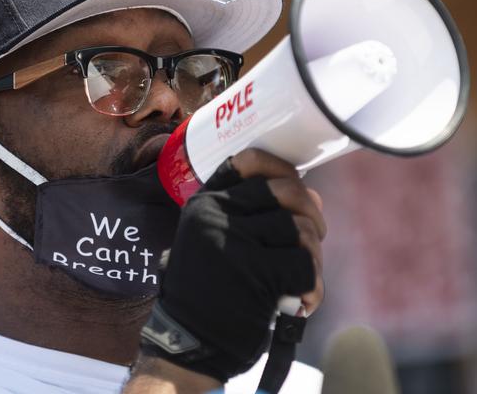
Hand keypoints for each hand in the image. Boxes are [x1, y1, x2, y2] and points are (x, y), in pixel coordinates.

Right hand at [139, 148, 324, 383]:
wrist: (189, 341)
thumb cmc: (210, 290)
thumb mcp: (214, 241)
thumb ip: (253, 216)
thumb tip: (311, 196)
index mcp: (204, 203)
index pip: (247, 162)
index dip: (280, 168)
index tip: (294, 183)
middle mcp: (214, 214)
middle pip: (285, 190)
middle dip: (311, 212)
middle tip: (314, 237)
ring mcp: (231, 240)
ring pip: (300, 228)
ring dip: (313, 256)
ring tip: (303, 277)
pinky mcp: (252, 272)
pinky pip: (305, 266)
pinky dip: (313, 286)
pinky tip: (303, 300)